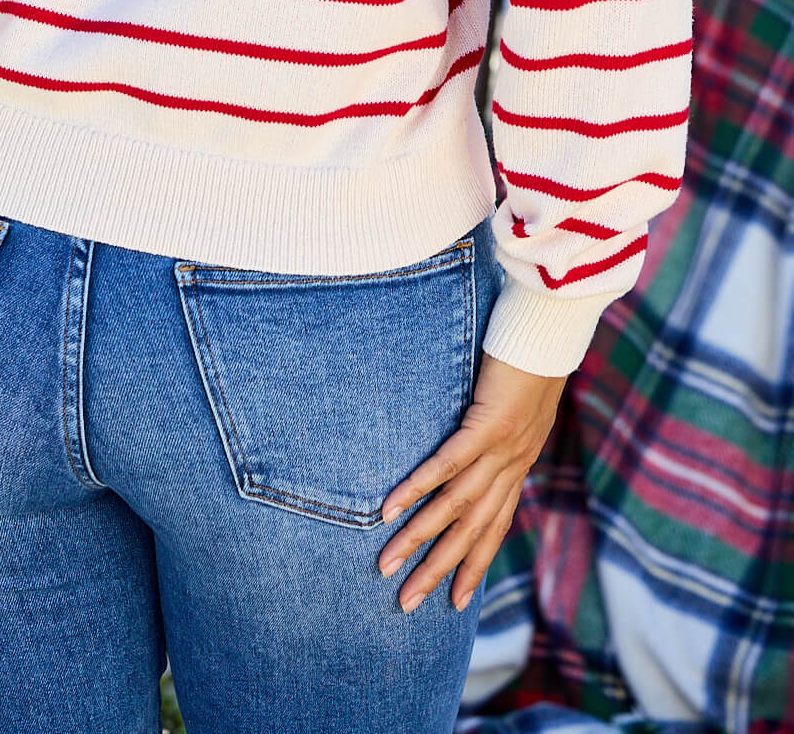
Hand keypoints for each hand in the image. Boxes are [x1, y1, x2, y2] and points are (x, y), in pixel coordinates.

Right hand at [376, 350, 567, 612]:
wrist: (549, 333)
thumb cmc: (529, 360)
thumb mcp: (519, 406)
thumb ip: (498, 431)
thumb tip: (477, 439)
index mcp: (518, 466)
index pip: (494, 529)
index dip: (473, 567)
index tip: (452, 603)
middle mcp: (511, 468)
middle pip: (471, 532)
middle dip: (438, 570)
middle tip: (406, 603)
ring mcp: (501, 450)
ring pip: (456, 507)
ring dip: (418, 538)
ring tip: (387, 564)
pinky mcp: (488, 425)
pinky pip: (448, 465)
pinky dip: (419, 488)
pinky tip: (392, 507)